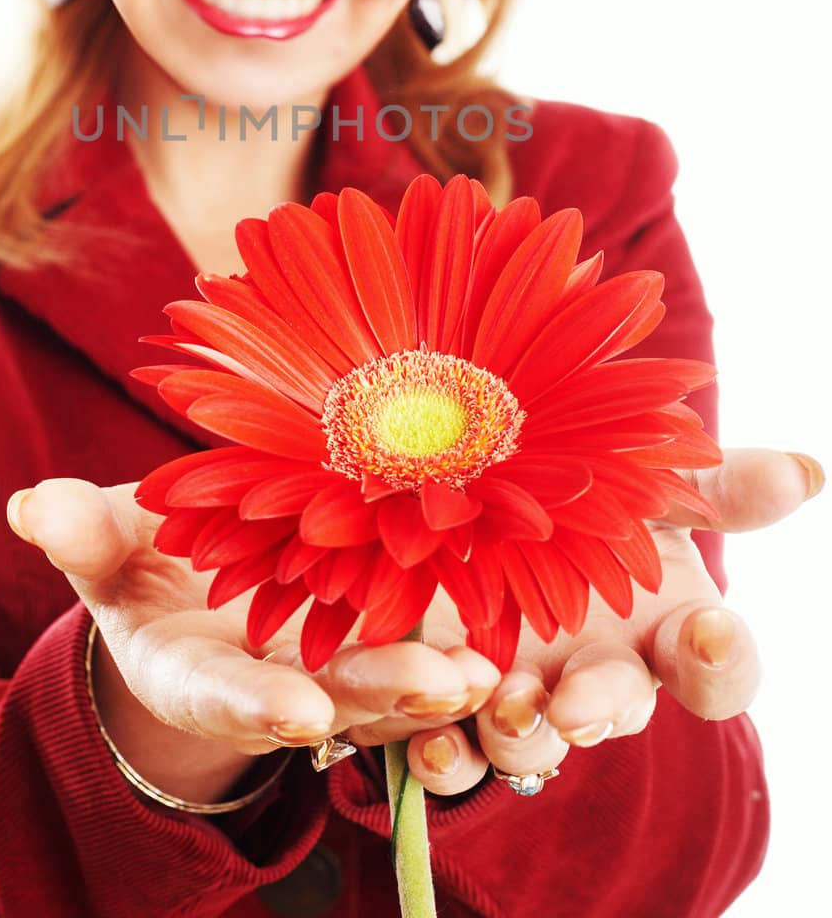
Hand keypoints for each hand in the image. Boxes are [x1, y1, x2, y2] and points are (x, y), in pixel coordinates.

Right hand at [5, 478, 502, 803]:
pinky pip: (425, 641)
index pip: (228, 697)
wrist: (198, 582)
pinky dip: (461, 637)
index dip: (260, 707)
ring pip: (394, 686)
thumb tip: (33, 505)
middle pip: (334, 699)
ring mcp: (335, 662)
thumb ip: (79, 531)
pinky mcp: (382, 629)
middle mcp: (276, 679)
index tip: (299, 712)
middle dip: (384, 696)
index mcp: (200, 670)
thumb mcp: (106, 547)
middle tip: (442, 684)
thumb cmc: (146, 562)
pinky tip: (507, 620)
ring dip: (442, 681)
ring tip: (489, 666)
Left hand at [395, 447, 823, 795]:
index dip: (719, 660)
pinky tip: (426, 732)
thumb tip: (804, 470)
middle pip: (617, 712)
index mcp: (664, 628)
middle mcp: (601, 675)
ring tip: (503, 705)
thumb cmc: (593, 497)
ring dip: (521, 734)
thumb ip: (718, 484)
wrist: (487, 497)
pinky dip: (440, 749)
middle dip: (600, 710)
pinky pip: (451, 747)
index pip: (715, 668)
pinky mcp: (454, 695)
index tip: (706, 630)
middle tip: (577, 702)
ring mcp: (528, 691)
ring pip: (533, 741)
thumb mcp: (652, 479)